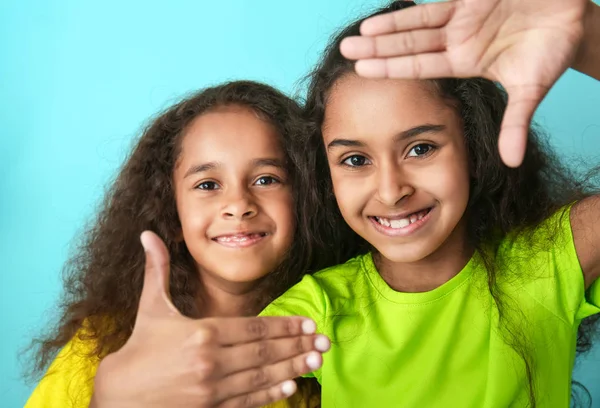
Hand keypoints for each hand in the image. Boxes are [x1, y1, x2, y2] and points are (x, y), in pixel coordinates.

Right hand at [91, 231, 328, 407]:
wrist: (119, 395)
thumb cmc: (139, 348)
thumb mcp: (150, 307)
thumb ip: (156, 270)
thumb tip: (147, 234)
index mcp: (202, 333)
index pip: (255, 327)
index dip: (284, 326)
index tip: (308, 323)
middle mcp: (212, 362)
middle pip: (264, 351)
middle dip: (298, 345)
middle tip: (324, 342)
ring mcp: (212, 389)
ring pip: (261, 375)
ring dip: (292, 367)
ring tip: (316, 361)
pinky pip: (248, 401)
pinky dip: (271, 393)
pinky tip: (291, 386)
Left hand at [340, 0, 588, 166]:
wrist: (574, 19)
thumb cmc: (553, 51)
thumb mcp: (531, 90)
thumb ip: (516, 123)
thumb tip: (511, 163)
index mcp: (464, 61)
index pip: (418, 66)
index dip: (391, 68)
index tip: (362, 73)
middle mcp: (458, 38)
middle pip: (409, 45)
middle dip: (378, 49)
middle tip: (345, 52)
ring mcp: (465, 15)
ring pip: (419, 21)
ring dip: (390, 27)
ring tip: (360, 33)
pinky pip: (440, 0)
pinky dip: (415, 6)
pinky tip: (391, 9)